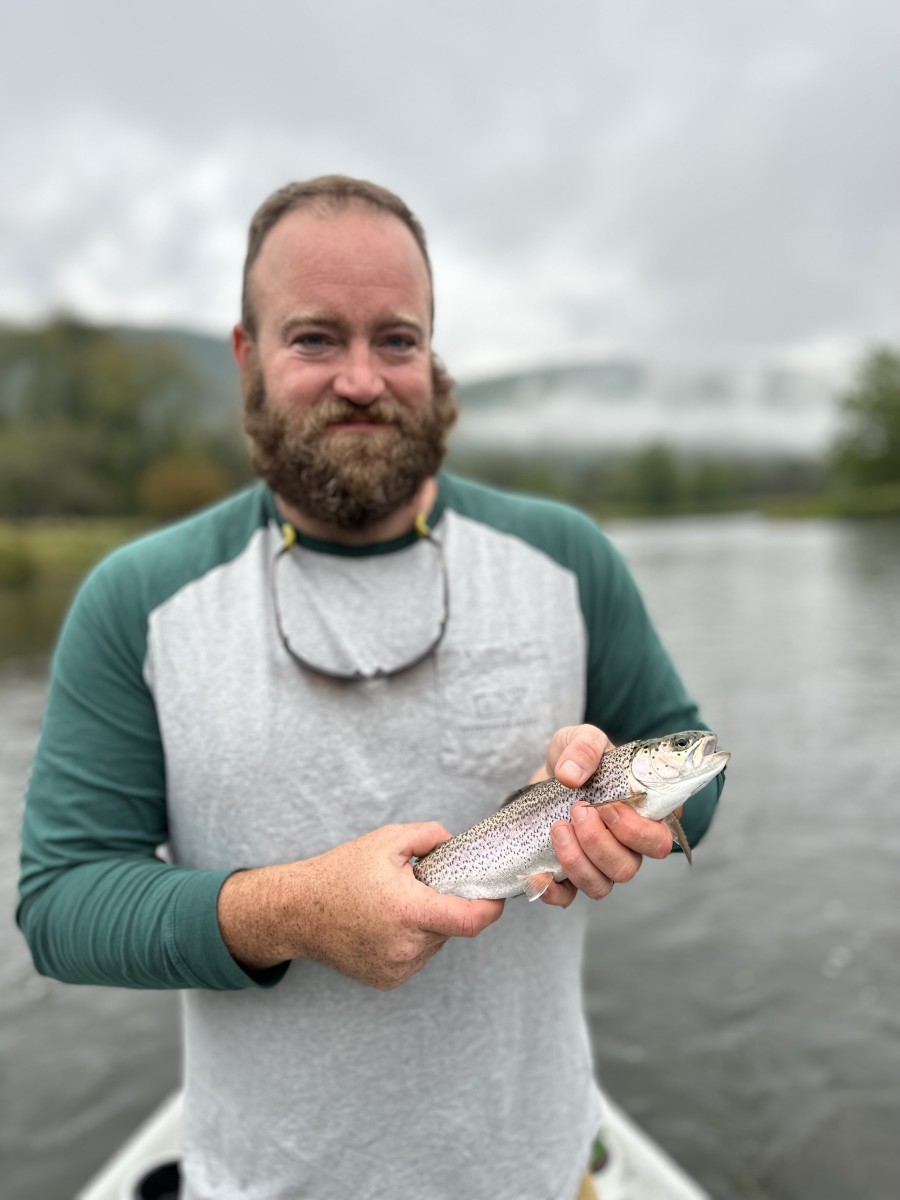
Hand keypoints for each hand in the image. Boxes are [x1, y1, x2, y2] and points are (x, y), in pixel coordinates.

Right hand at [217, 823, 502, 990]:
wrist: (298, 911)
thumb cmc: (340, 874)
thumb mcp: (387, 840)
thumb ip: (431, 836)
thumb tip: (458, 845)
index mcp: (409, 910)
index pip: (471, 921)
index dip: (490, 907)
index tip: (496, 895)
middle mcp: (406, 946)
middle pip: (452, 927)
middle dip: (445, 905)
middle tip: (420, 887)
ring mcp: (397, 968)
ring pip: (435, 943)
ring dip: (428, 924)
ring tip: (396, 906)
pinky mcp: (387, 981)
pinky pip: (417, 958)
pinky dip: (412, 941)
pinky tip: (386, 925)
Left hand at [532, 725, 672, 907]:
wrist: (548, 772)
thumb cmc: (576, 756)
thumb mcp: (581, 738)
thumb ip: (584, 747)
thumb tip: (570, 775)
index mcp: (645, 815)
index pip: (660, 841)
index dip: (636, 832)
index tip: (608, 807)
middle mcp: (628, 846)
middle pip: (628, 867)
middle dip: (599, 843)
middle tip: (577, 811)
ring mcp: (600, 864)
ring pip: (601, 885)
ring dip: (577, 861)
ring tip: (558, 827)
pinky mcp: (570, 874)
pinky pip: (569, 898)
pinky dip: (554, 890)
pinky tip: (541, 872)